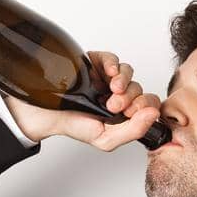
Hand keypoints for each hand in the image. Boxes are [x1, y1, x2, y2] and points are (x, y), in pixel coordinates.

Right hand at [1, 50, 163, 150]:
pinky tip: (109, 73)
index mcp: (123, 113)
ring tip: (112, 91)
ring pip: (128, 72)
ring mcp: (105, 78)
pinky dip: (113, 63)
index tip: (131, 113)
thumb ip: (132, 131)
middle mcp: (116, 94)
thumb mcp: (105, 138)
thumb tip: (154, 114)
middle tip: (114, 106)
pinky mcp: (93, 63)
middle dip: (131, 97)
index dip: (145, 106)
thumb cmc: (72, 126)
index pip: (147, 104)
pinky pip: (111, 58)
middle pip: (139, 88)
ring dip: (124, 81)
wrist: (42, 114)